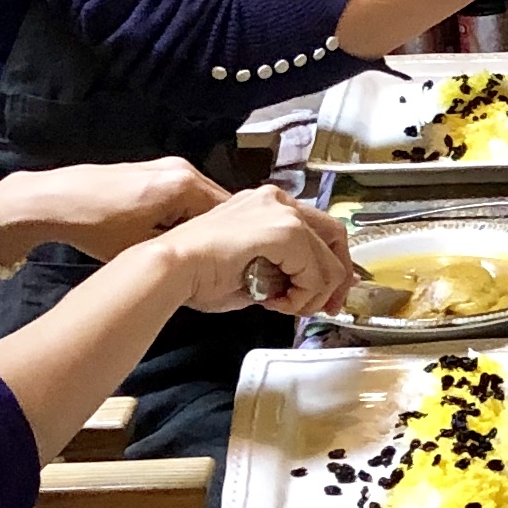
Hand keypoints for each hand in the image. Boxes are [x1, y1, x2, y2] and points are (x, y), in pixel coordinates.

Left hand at [0, 157, 225, 263]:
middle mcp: (181, 169)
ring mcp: (165, 167)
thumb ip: (183, 250)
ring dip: (199, 224)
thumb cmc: (94, 225)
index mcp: (184, 185)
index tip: (233, 262)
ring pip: (199, 201)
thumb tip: (206, 258)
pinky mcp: (151, 171)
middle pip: (217, 205)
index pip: (230, 214)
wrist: (52, 201)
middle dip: (217, 231)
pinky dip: (182, 214)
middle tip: (215, 260)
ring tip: (192, 250)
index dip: (232, 241)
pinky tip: (169, 234)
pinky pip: (182, 195)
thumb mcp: (143, 248)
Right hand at [159, 186, 359, 316]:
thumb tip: (315, 288)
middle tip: (323, 308)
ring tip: (284, 306)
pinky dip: (303, 295)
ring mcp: (282, 212)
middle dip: (335, 280)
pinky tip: (275, 301)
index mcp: (268, 204)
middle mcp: (278, 200)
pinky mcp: (283, 230)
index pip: (320, 231)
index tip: (324, 295)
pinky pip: (315, 271)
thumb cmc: (197, 273)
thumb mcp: (253, 269)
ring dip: (313, 294)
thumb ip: (285, 272)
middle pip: (335, 237)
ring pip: (330, 260)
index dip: (330, 266)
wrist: (171, 268)